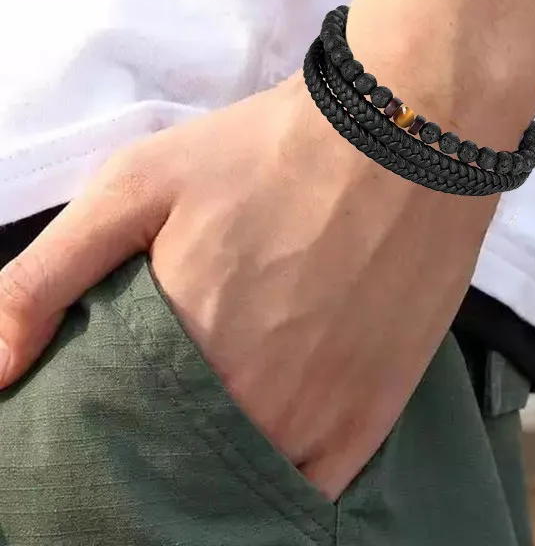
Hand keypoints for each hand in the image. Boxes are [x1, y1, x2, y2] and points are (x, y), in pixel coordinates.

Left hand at [0, 72, 497, 498]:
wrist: (400, 136)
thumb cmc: (267, 153)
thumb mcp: (137, 183)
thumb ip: (46, 276)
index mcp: (179, 353)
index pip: (112, 439)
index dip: (103, 430)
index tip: (108, 409)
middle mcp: (248, 405)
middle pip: (180, 467)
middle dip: (162, 447)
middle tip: (172, 404)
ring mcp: (319, 416)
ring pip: (247, 482)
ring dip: (223, 468)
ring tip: (221, 422)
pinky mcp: (376, 411)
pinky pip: (316, 488)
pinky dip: (286, 480)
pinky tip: (275, 445)